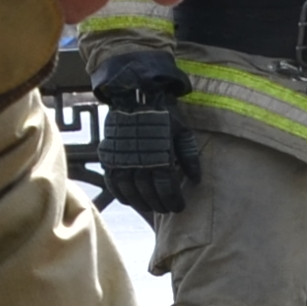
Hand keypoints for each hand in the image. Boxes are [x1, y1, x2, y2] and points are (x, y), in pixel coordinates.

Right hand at [82, 55, 197, 216]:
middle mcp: (139, 161)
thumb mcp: (182, 133)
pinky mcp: (110, 157)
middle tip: (166, 209)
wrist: (135, 96)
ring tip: (150, 207)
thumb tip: (196, 180)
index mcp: (159, 156)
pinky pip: (113, 182)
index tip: (179, 207)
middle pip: (149, 192)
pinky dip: (120, 194)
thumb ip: (190, 157)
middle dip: (159, 204)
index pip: (166, 188)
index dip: (173, 200)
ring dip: (141, 203)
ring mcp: (122, 160)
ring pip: (130, 191)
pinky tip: (129, 200)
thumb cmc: (163, 115)